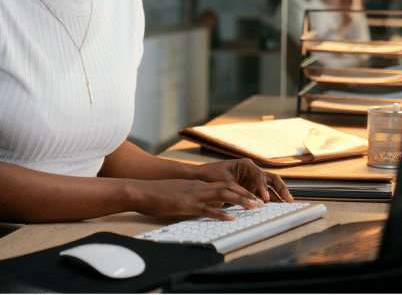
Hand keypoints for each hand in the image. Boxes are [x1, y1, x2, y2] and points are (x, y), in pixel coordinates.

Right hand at [128, 178, 266, 220]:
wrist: (141, 190)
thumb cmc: (158, 194)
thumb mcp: (180, 193)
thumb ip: (194, 198)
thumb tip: (206, 206)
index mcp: (198, 185)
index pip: (224, 185)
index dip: (240, 190)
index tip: (252, 197)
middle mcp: (199, 188)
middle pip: (228, 188)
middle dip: (246, 195)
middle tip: (260, 203)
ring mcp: (193, 195)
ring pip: (222, 195)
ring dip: (239, 201)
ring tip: (253, 207)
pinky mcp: (186, 205)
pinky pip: (206, 209)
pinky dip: (220, 214)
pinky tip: (231, 218)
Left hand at [194, 159, 293, 203]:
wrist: (202, 177)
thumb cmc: (212, 175)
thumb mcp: (225, 182)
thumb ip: (239, 190)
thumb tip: (251, 201)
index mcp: (247, 165)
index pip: (260, 175)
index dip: (263, 187)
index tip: (264, 198)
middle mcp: (253, 171)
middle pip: (272, 179)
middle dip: (282, 189)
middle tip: (289, 200)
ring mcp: (254, 180)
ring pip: (271, 187)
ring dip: (279, 195)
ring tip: (287, 204)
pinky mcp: (252, 189)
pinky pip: (264, 194)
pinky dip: (271, 200)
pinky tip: (277, 207)